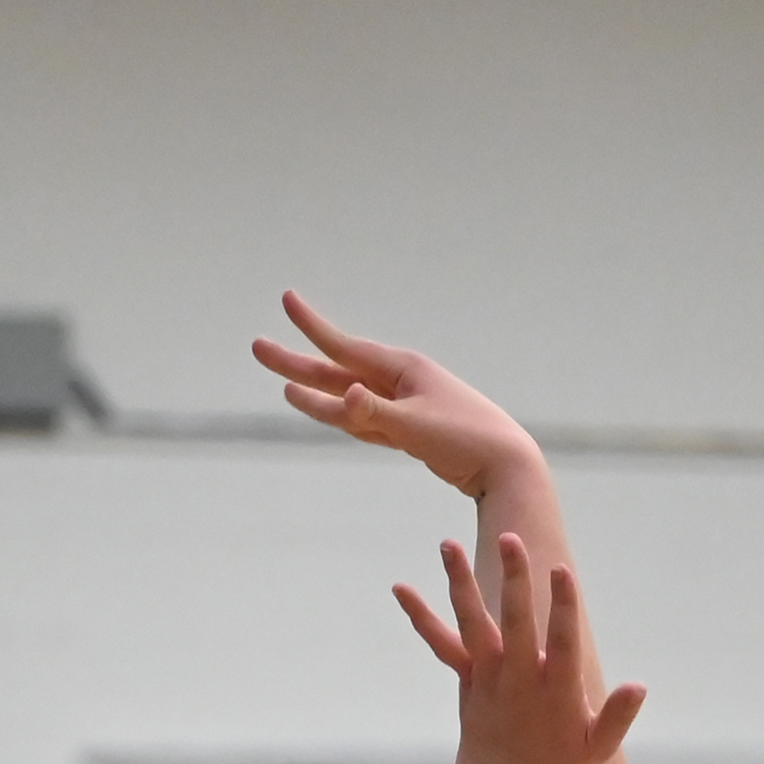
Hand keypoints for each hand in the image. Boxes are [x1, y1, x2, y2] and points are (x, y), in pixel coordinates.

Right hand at [253, 290, 539, 499]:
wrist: (506, 463)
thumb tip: (344, 396)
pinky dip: (344, 414)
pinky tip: (332, 407)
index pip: (343, 347)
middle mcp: (399, 382)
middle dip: (296, 362)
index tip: (285, 299)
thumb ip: (375, 414)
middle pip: (336, 370)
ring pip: (347, 397)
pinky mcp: (409, 431)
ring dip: (315, 391)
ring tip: (285, 385)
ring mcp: (404, 406)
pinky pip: (365, 420)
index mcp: (401, 370)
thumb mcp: (417, 427)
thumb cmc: (466, 440)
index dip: (310, 327)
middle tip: (258, 347)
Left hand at [398, 534, 642, 763]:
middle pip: (515, 622)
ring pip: (472, 623)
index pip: (561, 640)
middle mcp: (518, 676)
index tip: (562, 572)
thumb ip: (618, 716)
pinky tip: (400, 587)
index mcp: (555, 689)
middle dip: (513, 580)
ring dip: (459, 582)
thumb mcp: (597, 747)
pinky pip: (442, 642)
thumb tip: (639, 685)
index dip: (563, 606)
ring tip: (448, 543)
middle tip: (510, 539)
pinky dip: (421, 616)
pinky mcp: (468, 676)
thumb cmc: (558, 762)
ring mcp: (488, 674)